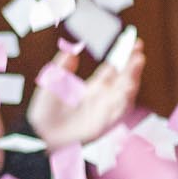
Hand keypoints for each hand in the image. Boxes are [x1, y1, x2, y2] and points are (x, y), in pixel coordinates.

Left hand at [29, 28, 145, 148]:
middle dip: (132, 65)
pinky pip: (118, 112)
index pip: (113, 70)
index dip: (122, 57)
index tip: (132, 43)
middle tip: (138, 50)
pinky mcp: (103, 125)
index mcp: (93, 89)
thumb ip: (63, 66)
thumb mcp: (53, 82)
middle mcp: (102, 99)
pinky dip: (125, 99)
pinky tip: (128, 86)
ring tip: (137, 62)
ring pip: (125, 94)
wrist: (39, 134)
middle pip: (123, 79)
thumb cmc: (44, 112)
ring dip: (133, 78)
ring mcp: (104, 111)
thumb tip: (72, 51)